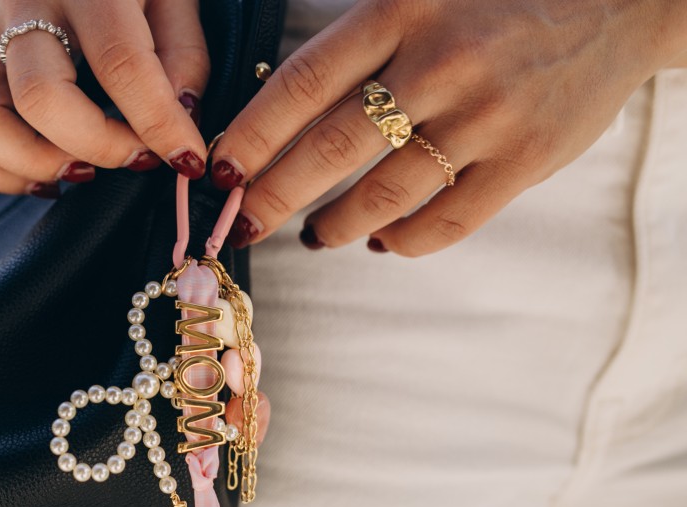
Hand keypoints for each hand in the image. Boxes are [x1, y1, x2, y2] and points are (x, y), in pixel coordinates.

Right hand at [0, 0, 209, 198]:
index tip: (186, 156)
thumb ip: (183, 53)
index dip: (157, 121)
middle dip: (96, 145)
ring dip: (36, 162)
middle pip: (39, 94)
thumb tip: (178, 114)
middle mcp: (24, 5)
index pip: (120, 61)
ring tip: (85, 172)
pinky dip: (7, 171)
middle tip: (138, 159)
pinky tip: (54, 176)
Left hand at [211, 0, 686, 255]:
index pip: (300, 84)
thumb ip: (360, 41)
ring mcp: (487, 115)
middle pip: (330, 149)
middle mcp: (440, 62)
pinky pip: (447, 222)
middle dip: (273, 196)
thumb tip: (281, 112)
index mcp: (401, 9)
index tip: (219, 172)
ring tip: (313, 234)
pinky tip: (381, 241)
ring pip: (384, 195)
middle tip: (245, 223)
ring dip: (334, 226)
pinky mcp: (526, 159)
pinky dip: (403, 242)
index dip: (249, 136)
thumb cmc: (496, 1)